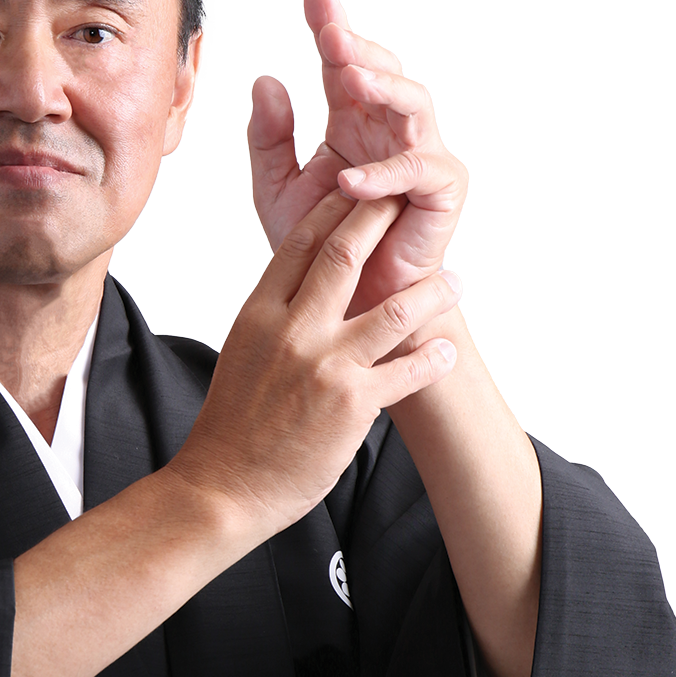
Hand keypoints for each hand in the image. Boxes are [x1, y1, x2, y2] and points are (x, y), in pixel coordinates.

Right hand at [172, 189, 461, 535]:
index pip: (300, 244)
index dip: (334, 210)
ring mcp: (325, 365)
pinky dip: (432, 358)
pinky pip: (408, 372)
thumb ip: (276, 318)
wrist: (223, 485)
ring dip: (431, 291)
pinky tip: (446, 351)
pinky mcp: (354, 404)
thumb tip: (305, 292)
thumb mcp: (243, 352)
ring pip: (394, 310)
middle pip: (346, 255)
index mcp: (260, 313)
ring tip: (452, 282)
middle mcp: (293, 330)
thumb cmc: (231, 424)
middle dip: (382, 219)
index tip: (357, 191)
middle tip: (407, 199)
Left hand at [248, 0, 468, 315]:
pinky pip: (419, 169)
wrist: (346, 307)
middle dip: (359, 47)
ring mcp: (418, 155)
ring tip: (350, 79)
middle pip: (382, 71)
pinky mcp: (441, 190)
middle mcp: (387, 130)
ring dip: (384, 87)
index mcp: (349, 121)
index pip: (341, 65)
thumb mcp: (277, 190)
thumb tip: (266, 82)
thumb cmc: (318, 249)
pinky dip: (386, 172)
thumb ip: (268, 140)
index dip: (331, 25)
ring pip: (413, 103)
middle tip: (331, 35)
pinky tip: (350, 178)